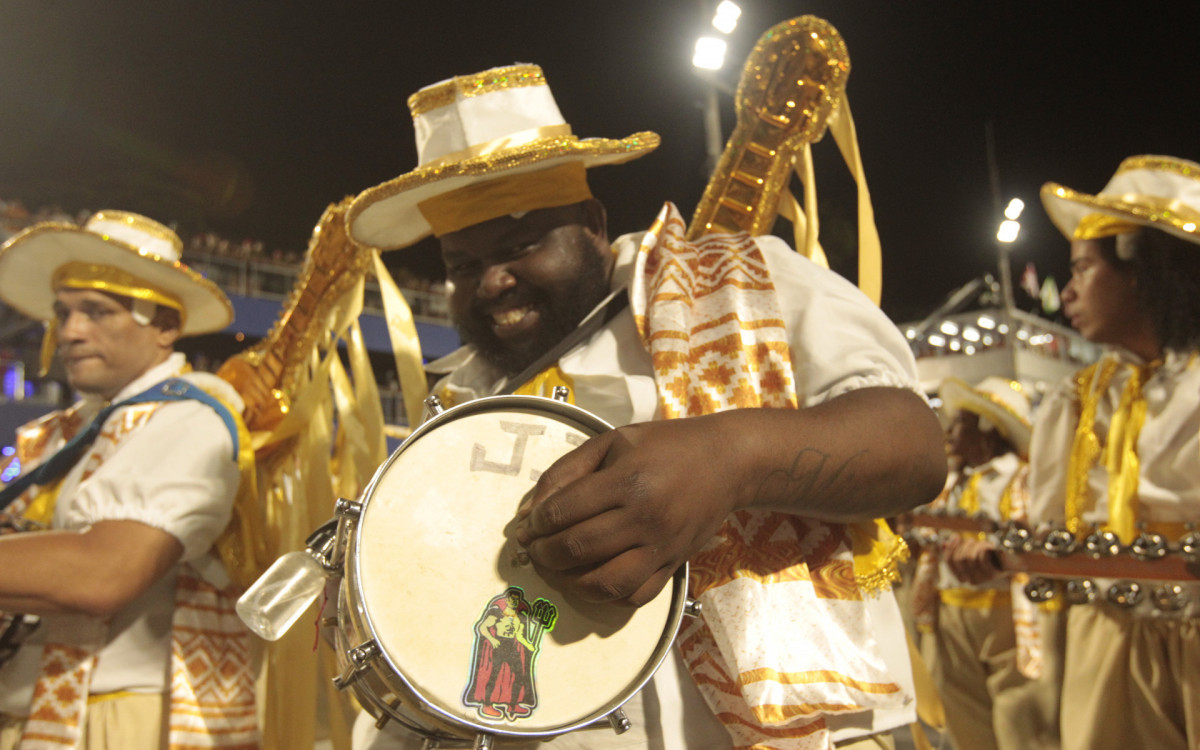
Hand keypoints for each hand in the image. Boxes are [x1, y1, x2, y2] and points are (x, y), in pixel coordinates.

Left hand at [516, 414, 739, 606]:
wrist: (727, 463)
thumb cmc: (666, 445)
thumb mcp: (612, 442)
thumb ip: (566, 472)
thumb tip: (528, 512)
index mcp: (627, 480)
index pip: (564, 511)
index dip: (536, 522)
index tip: (529, 523)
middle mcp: (644, 518)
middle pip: (577, 549)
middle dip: (543, 553)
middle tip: (533, 548)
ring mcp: (661, 548)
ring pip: (603, 584)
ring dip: (568, 583)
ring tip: (556, 569)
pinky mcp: (674, 566)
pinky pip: (634, 597)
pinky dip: (606, 597)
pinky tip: (590, 580)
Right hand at [943, 535, 1002, 584]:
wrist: (1010, 561)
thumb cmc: (988, 555)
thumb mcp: (970, 552)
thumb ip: (956, 550)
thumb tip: (943, 544)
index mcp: (963, 576)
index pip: (949, 561)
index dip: (951, 547)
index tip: (955, 536)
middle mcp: (971, 580)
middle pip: (959, 559)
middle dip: (965, 545)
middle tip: (971, 540)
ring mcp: (983, 579)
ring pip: (970, 557)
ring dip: (976, 546)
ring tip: (981, 543)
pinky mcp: (993, 574)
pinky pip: (982, 557)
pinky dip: (984, 548)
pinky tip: (988, 548)